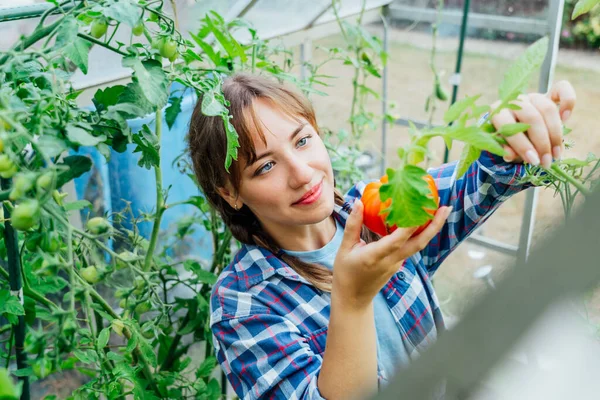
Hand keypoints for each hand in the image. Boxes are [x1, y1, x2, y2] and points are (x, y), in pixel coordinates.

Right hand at [332, 199, 451, 309]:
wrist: (353, 300)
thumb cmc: (345, 274)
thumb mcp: (344, 249)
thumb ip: (353, 225)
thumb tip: (358, 202)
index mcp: (376, 256)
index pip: (398, 240)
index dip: (410, 224)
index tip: (421, 207)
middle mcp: (392, 260)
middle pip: (419, 243)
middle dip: (435, 225)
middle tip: (446, 207)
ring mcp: (397, 263)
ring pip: (418, 245)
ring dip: (430, 228)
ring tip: (438, 208)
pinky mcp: (398, 264)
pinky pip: (410, 246)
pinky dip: (417, 233)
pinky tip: (417, 220)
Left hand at [491, 80, 576, 168]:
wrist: (520, 129)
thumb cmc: (511, 140)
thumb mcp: (507, 148)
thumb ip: (508, 150)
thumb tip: (509, 155)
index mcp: (498, 112)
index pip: (508, 126)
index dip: (522, 145)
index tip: (533, 161)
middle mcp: (515, 101)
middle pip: (532, 118)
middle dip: (541, 144)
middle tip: (546, 162)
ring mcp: (532, 96)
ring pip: (547, 109)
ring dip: (555, 134)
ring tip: (556, 154)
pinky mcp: (549, 94)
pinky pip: (562, 89)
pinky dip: (568, 102)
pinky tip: (566, 119)